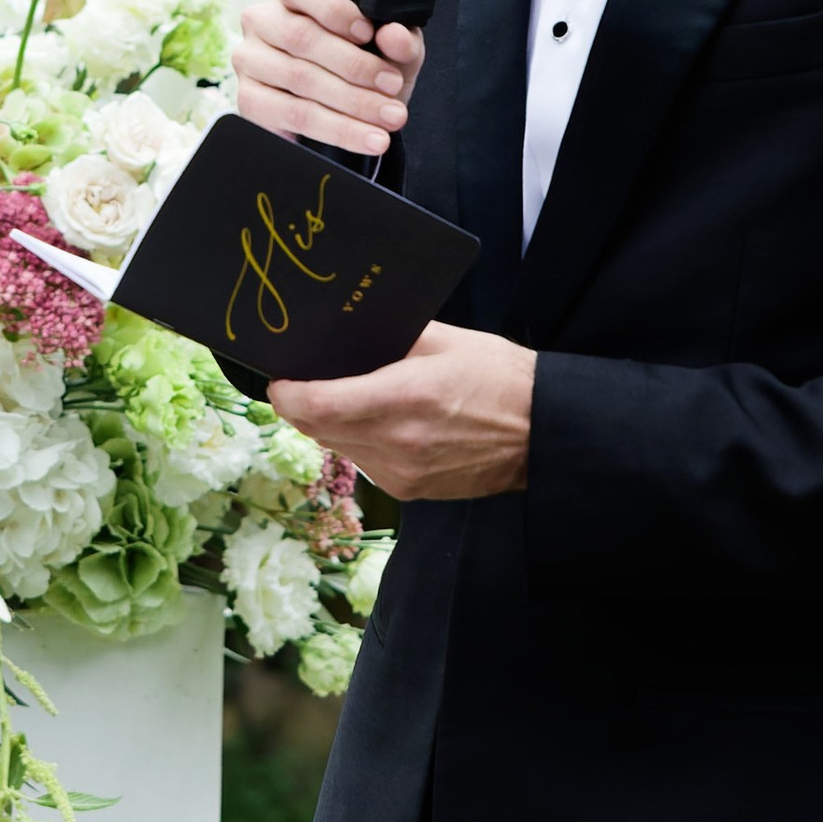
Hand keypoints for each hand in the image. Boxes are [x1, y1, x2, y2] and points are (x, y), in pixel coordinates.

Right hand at [235, 0, 421, 159]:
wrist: (350, 104)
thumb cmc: (367, 60)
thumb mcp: (391, 47)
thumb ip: (400, 39)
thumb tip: (395, 36)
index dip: (333, 9)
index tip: (369, 33)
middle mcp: (262, 20)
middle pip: (302, 38)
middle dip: (355, 66)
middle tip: (394, 88)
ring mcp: (250, 60)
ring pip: (299, 80)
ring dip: (351, 104)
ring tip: (389, 120)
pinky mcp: (249, 99)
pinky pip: (290, 116)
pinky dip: (334, 129)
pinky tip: (364, 139)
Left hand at [269, 322, 534, 502]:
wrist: (543, 433)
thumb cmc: (498, 377)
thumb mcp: (444, 339)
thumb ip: (390, 336)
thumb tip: (343, 330)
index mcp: (403, 398)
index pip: (318, 405)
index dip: (287, 393)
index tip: (279, 379)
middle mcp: (397, 443)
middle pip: (318, 429)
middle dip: (302, 406)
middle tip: (302, 382)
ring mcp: (403, 473)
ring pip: (338, 448)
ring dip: (329, 425)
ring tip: (344, 398)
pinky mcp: (410, 492)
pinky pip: (364, 463)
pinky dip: (357, 442)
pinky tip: (376, 422)